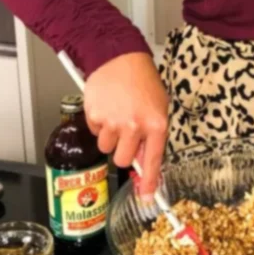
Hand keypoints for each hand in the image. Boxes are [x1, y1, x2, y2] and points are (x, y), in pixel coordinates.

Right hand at [83, 52, 168, 195]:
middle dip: (122, 151)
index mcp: (156, 124)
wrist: (120, 57)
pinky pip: (95, 131)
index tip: (146, 197)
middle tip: (125, 134)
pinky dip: (99, 123)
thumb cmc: (142, 81)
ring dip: (110, 135)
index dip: (148, 181)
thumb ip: (152, 134)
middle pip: (122, 159)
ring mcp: (114, 122)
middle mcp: (135, 126)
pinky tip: (107, 106)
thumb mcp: (158, 106)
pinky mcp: (95, 115)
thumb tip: (144, 159)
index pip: (153, 160)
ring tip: (116, 114)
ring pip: (106, 147)